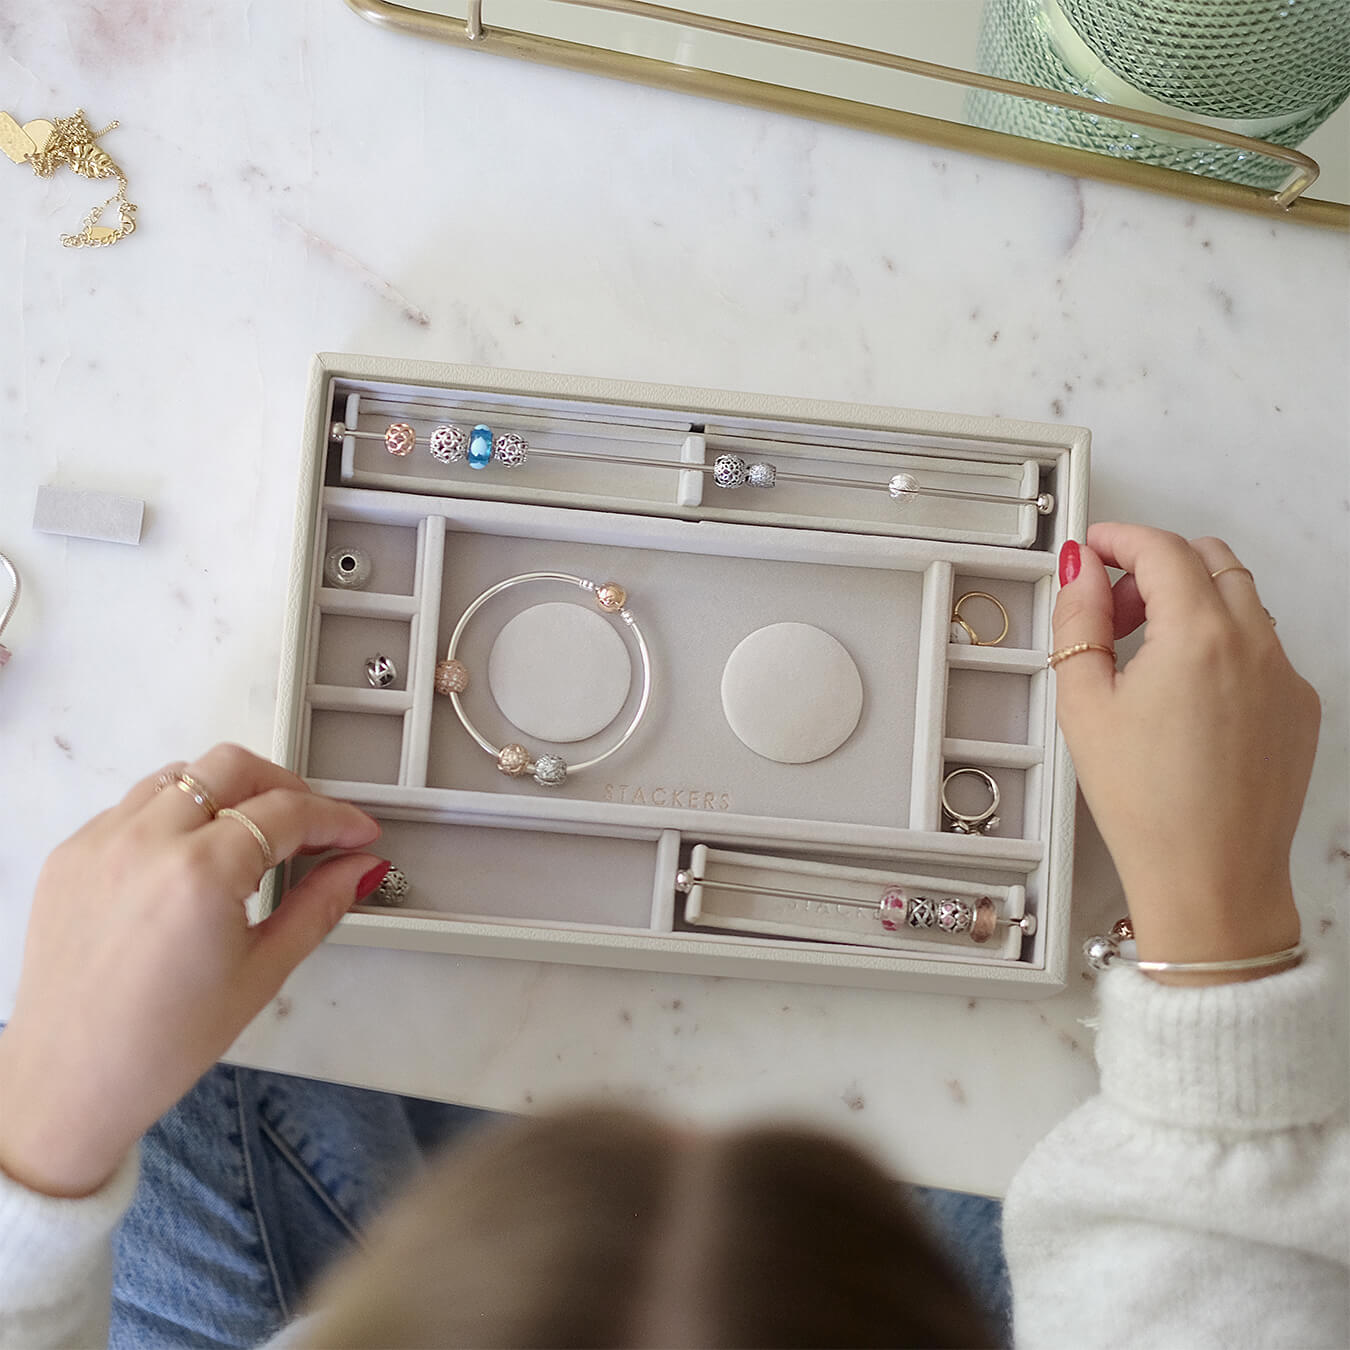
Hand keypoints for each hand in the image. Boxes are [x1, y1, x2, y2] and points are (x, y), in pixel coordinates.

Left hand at [0, 745, 387, 1197]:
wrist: (70, 1082)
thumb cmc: (160, 1043)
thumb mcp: (263, 972)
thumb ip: (319, 905)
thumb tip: (358, 866)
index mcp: (199, 873)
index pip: (287, 811)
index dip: (336, 818)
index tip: (357, 833)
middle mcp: (144, 843)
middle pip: (233, 766)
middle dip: (285, 785)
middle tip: (312, 824)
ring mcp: (100, 843)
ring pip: (181, 775)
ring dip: (228, 792)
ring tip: (253, 837)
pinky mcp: (71, 855)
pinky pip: (135, 805)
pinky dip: (176, 814)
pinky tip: (195, 857)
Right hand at [1052, 525, 1319, 980]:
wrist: (1210, 878)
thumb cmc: (1146, 805)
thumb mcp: (1083, 705)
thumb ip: (1079, 621)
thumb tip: (1079, 570)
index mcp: (1197, 635)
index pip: (1162, 548)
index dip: (1119, 537)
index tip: (1093, 546)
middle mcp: (1255, 644)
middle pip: (1210, 560)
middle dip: (1156, 566)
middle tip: (1112, 608)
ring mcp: (1286, 675)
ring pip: (1241, 600)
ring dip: (1191, 602)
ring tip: (1143, 657)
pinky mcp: (1300, 707)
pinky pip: (1263, 646)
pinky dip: (1222, 644)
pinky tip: (1183, 697)